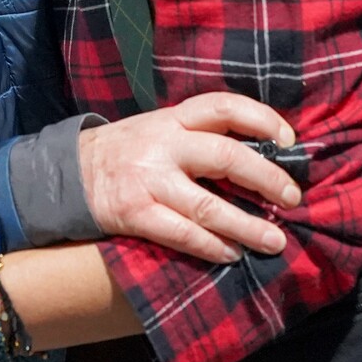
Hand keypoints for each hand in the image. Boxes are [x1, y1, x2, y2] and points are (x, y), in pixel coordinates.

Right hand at [78, 92, 298, 263]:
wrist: (69, 173)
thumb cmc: (129, 152)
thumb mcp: (161, 129)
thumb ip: (201, 137)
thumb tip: (262, 155)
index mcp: (173, 119)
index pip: (223, 107)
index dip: (261, 119)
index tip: (289, 139)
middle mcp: (163, 145)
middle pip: (225, 156)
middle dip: (266, 178)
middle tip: (292, 197)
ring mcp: (149, 180)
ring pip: (208, 205)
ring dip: (247, 226)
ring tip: (274, 241)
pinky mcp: (135, 214)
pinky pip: (181, 234)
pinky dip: (211, 246)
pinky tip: (232, 254)